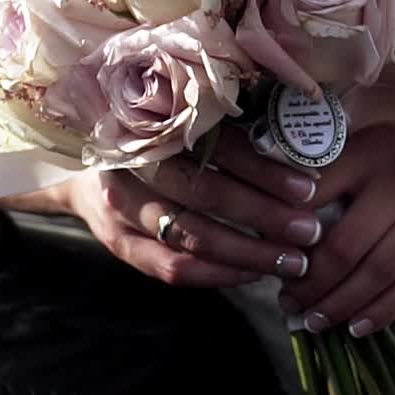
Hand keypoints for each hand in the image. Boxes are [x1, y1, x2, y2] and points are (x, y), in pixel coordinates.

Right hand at [64, 127, 324, 286]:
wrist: (83, 171)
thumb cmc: (149, 140)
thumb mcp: (179, 120)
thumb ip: (224, 125)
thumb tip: (296, 140)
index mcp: (152, 123)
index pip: (215, 146)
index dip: (264, 169)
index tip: (309, 186)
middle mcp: (131, 165)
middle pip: (204, 194)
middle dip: (264, 216)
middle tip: (311, 229)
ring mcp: (121, 209)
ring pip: (191, 238)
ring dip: (248, 253)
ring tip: (294, 261)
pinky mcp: (121, 245)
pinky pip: (173, 269)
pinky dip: (219, 274)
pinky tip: (253, 273)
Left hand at [279, 83, 394, 334]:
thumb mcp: (364, 128)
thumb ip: (327, 163)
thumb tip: (277, 213)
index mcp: (366, 150)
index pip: (315, 195)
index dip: (286, 230)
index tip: (265, 253)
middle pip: (348, 246)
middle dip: (312, 282)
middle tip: (286, 302)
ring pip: (382, 270)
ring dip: (344, 303)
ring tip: (315, 321)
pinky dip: (387, 309)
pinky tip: (359, 326)